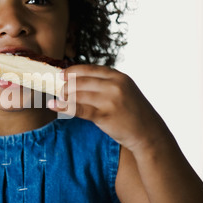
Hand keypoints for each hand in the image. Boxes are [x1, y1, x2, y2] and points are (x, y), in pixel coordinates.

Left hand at [48, 65, 170, 154]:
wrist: (149, 133)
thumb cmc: (133, 113)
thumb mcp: (124, 91)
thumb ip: (106, 84)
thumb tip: (78, 80)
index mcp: (119, 77)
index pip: (90, 69)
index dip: (72, 71)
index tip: (61, 74)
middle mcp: (115, 85)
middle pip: (81, 81)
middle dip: (66, 85)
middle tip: (57, 90)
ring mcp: (110, 100)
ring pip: (78, 94)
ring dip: (64, 96)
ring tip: (57, 99)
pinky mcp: (105, 116)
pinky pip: (79, 109)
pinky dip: (63, 107)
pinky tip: (53, 106)